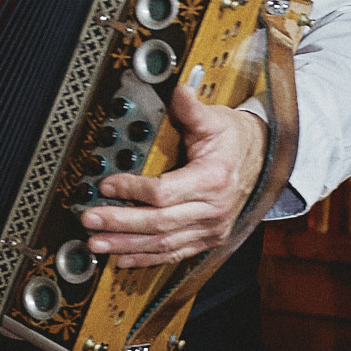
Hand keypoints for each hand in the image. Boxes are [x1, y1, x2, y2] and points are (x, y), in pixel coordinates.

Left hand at [80, 84, 267, 267]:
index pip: (164, 193)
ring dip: (127, 246)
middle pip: (159, 223)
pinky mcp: (208, 238)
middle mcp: (213, 209)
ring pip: (164, 243)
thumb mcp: (214, 119)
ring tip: (97, 243)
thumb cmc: (233, 139)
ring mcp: (211, 228)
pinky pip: (175, 253)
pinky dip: (148, 258)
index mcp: (212, 180)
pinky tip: (124, 258)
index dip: (132, 190)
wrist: (261, 159)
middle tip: (90, 219)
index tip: (107, 184)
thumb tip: (178, 91)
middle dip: (120, 223)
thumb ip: (191, 109)